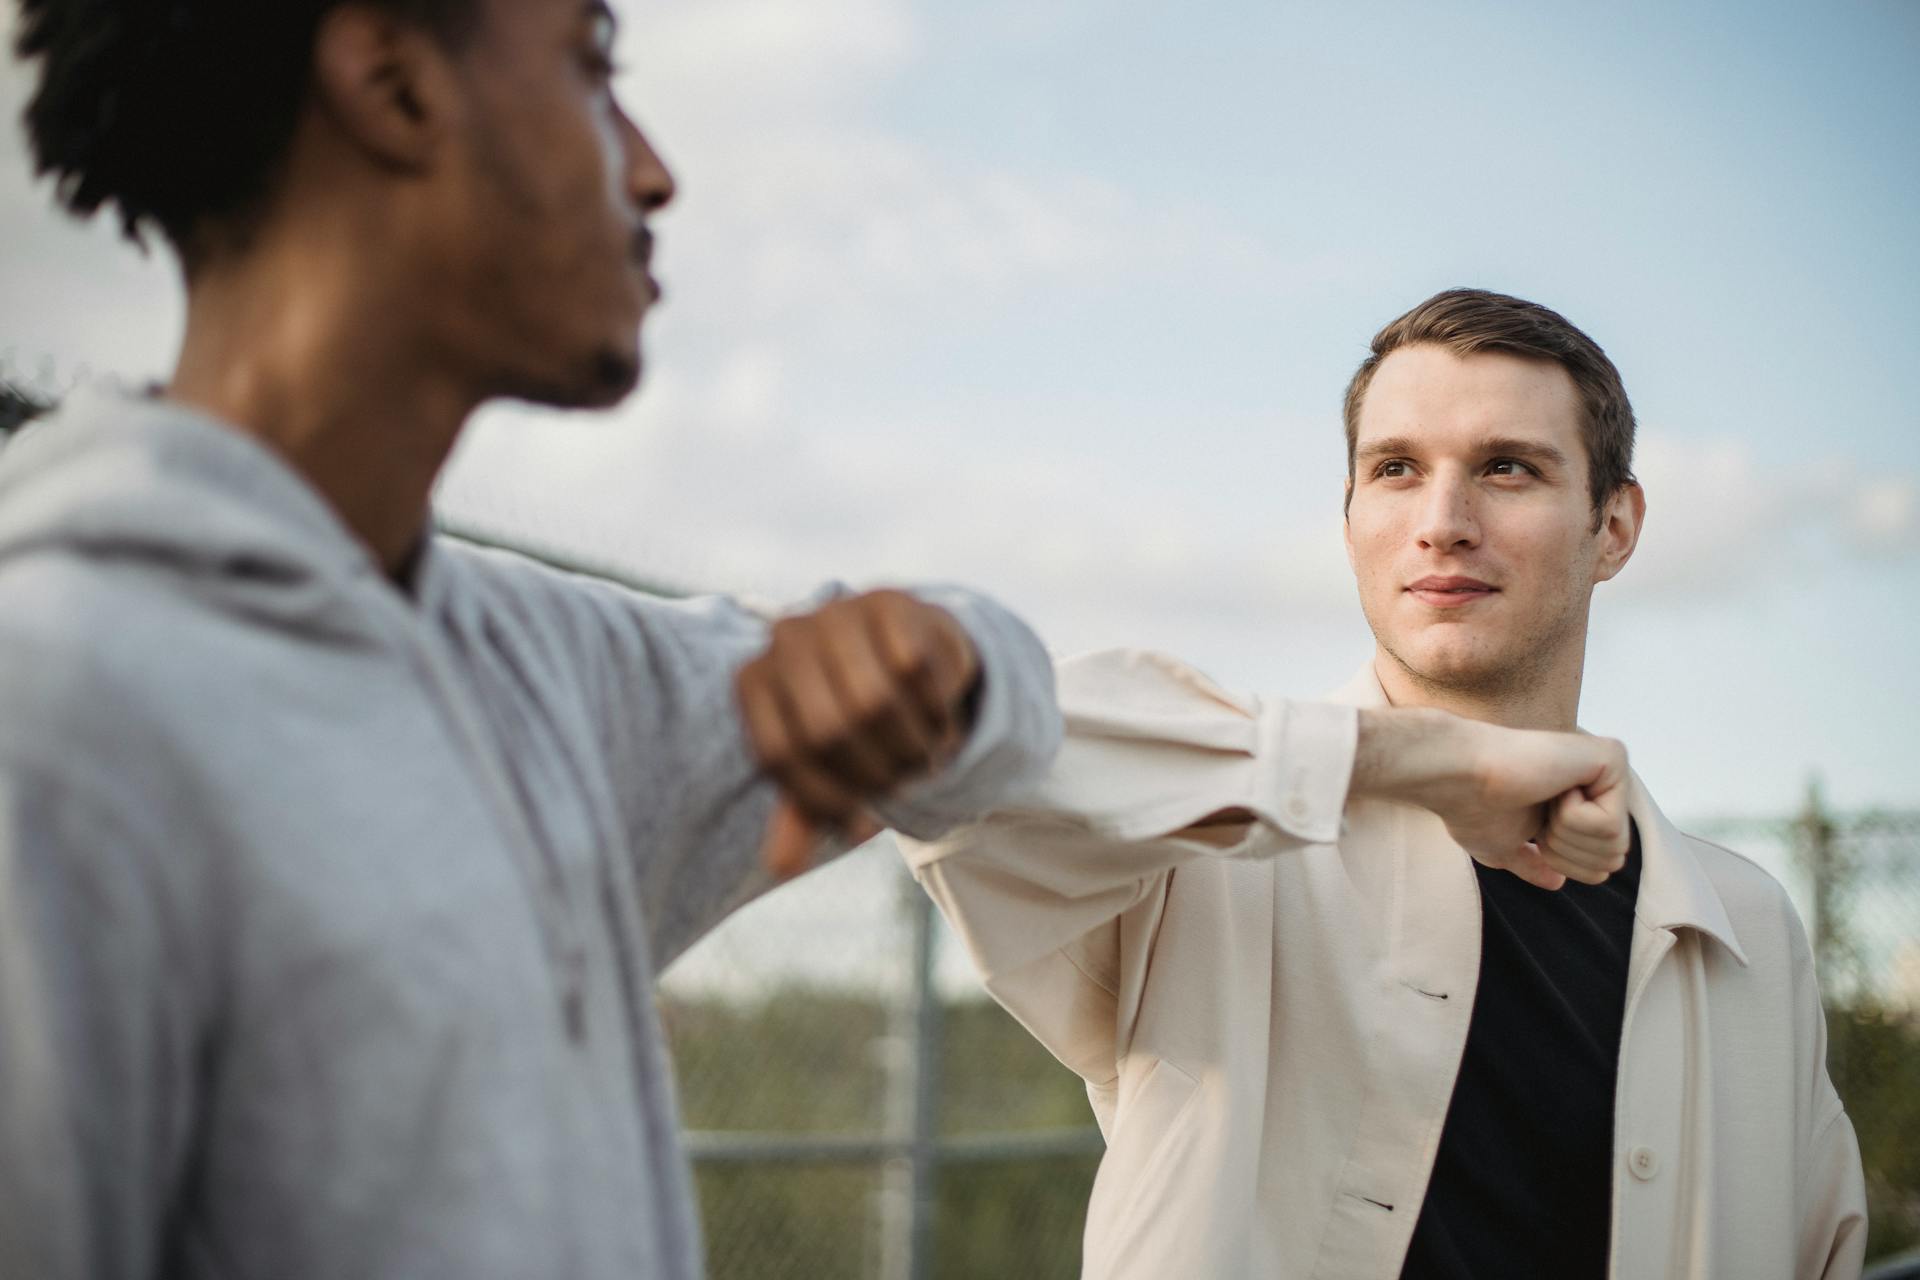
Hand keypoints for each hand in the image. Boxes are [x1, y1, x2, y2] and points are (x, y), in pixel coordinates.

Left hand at [735, 590, 981, 880]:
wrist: (904, 649)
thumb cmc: (853, 716)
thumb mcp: (824, 764)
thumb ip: (801, 811)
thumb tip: (781, 866)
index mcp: (753, 680)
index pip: (780, 755)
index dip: (823, 799)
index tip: (858, 823)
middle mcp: (784, 638)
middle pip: (829, 730)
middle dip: (874, 772)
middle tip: (902, 787)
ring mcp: (834, 611)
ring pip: (875, 699)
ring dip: (909, 744)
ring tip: (924, 759)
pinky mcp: (886, 600)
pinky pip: (914, 669)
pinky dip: (932, 708)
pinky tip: (938, 718)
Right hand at [1354, 709, 1630, 890]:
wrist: (1456, 775)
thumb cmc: (1470, 805)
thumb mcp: (1501, 845)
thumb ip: (1532, 862)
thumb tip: (1558, 881)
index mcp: (1580, 796)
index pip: (1603, 861)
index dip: (1564, 863)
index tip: (1532, 831)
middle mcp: (1602, 776)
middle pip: (1616, 857)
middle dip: (1567, 852)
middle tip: (1537, 816)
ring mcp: (1611, 764)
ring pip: (1615, 844)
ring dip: (1566, 835)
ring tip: (1542, 799)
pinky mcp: (1613, 757)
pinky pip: (1609, 824)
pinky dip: (1572, 819)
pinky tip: (1553, 788)